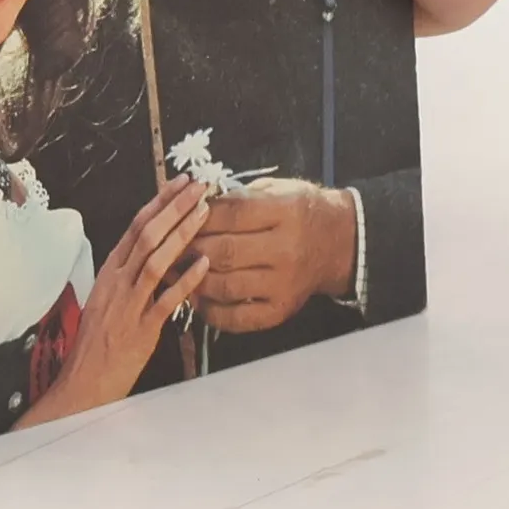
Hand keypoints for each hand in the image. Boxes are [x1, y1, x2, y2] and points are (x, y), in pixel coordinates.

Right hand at [19, 176, 209, 423]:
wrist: (82, 384)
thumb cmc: (95, 343)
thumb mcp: (105, 300)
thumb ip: (125, 276)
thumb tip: (149, 253)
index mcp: (108, 272)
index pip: (134, 227)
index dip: (158, 202)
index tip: (178, 183)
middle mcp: (116, 282)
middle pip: (146, 235)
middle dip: (173, 208)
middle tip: (197, 187)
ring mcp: (128, 305)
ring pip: (154, 260)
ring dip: (180, 234)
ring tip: (203, 213)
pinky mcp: (141, 330)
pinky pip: (165, 300)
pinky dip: (185, 280)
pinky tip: (203, 264)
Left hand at [191, 178, 355, 333]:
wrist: (338, 242)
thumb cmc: (300, 210)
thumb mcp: (275, 189)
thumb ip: (237, 196)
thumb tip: (195, 205)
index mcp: (284, 213)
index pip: (230, 215)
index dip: (199, 215)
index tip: (181, 214)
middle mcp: (285, 251)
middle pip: (224, 252)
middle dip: (190, 248)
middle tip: (170, 244)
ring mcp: (283, 285)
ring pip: (225, 286)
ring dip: (193, 279)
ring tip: (176, 270)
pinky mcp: (280, 311)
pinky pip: (237, 318)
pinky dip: (210, 311)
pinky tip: (196, 297)